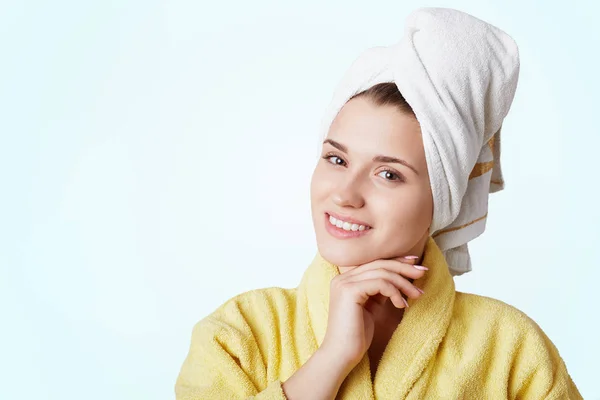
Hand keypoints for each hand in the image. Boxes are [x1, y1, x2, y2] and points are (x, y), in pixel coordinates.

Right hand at [319, 255, 426, 370]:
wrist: (342, 355)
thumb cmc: (357, 335)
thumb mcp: (370, 306)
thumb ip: (378, 291)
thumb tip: (398, 278)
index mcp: (345, 280)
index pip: (374, 263)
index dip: (396, 261)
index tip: (415, 265)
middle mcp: (342, 278)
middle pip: (379, 264)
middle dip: (404, 267)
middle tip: (423, 273)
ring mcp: (344, 283)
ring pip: (382, 273)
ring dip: (404, 283)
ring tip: (417, 294)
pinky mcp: (350, 291)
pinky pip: (380, 284)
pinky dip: (395, 292)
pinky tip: (402, 305)